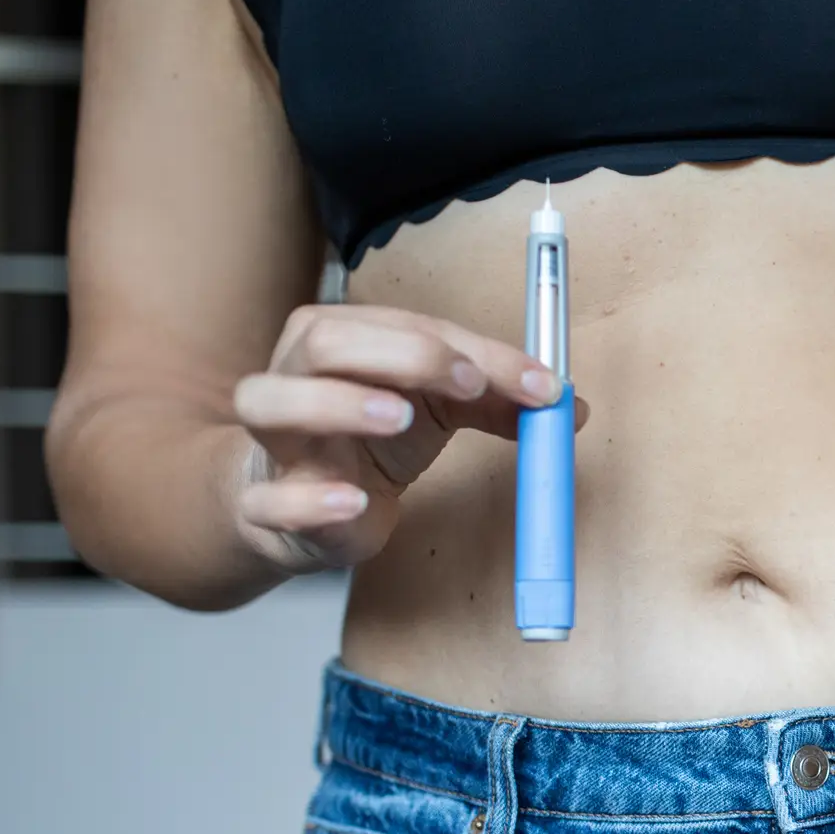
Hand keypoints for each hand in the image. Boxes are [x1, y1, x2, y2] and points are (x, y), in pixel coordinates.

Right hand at [230, 303, 586, 574]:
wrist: (303, 506)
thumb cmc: (368, 437)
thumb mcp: (439, 407)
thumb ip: (497, 400)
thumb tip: (568, 404)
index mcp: (342, 338)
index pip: (406, 327)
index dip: (473, 351)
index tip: (535, 383)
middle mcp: (296, 375)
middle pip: (325, 341)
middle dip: (400, 355)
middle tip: (465, 385)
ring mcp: (274, 441)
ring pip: (267, 401)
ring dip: (334, 404)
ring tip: (396, 418)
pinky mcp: (267, 504)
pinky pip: (268, 499)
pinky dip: (307, 499)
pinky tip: (352, 501)